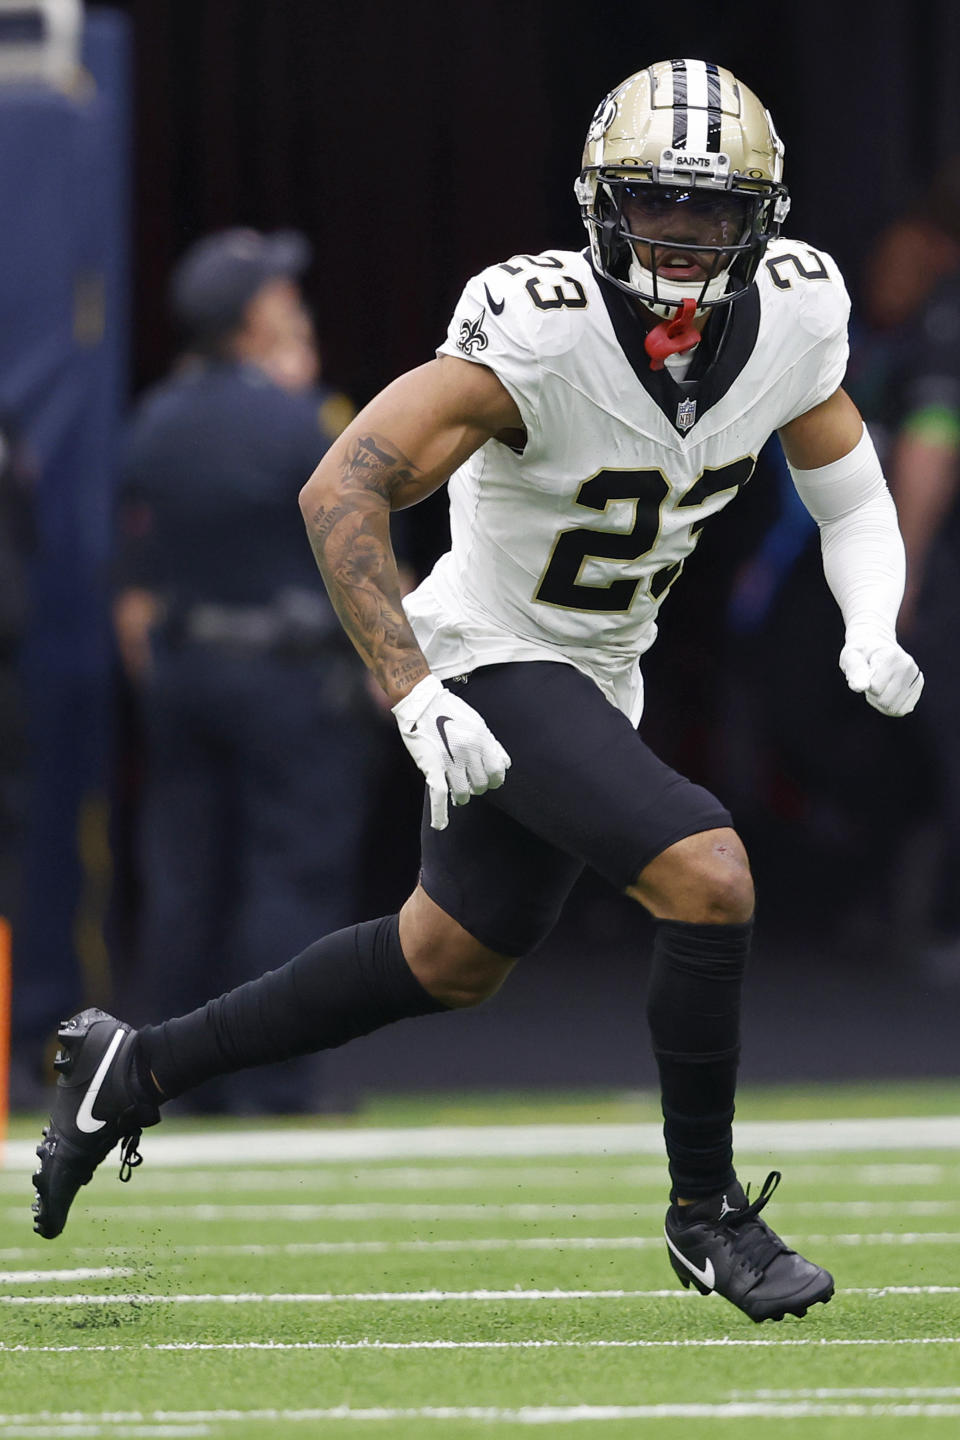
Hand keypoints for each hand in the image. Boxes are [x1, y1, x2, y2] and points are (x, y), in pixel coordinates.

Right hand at [392, 674, 510, 828]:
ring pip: (462, 793)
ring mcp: (450, 760)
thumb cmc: (450, 711)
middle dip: (477, 788)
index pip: (496, 772)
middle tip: (470, 784)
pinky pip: (439, 794)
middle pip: (480, 784)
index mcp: (481, 740)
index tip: (491, 782)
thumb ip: (492, 745)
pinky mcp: (432, 767)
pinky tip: (441, 824)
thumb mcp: (478, 724)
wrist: (421, 703)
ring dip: (462, 797)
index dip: (495, 780)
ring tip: (459, 794)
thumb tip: (505, 764)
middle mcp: (468, 751)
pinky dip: (439, 813)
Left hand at [839, 636, 923, 716]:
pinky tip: (887, 692)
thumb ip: (854, 670)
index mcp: (891, 655)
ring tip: (878, 685)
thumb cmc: (861, 653)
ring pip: (894, 708)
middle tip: (870, 681)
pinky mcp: (918, 686)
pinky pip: (901, 709)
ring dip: (880, 702)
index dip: (864, 684)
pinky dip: (890, 706)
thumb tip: (860, 687)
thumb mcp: (851, 656)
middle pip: (885, 700)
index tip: (864, 672)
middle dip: (872, 695)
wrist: (876, 644)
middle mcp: (907, 665)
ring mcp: (915, 676)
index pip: (875, 687)